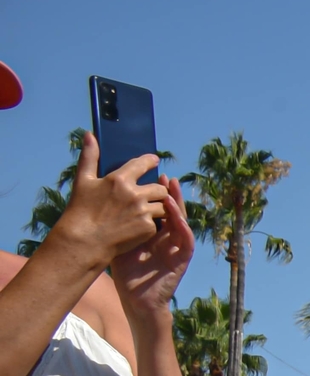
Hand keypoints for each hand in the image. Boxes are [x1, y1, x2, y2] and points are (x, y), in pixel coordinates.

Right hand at [43, 133, 167, 275]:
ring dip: (159, 207)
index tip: (155, 160)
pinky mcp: (148, 228)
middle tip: (154, 194)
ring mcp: (143, 212)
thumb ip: (89, 156)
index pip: (142, 164)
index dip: (150, 161)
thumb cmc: (80, 209)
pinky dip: (152, 222)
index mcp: (119, 179)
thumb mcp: (83, 180)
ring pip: (163, 206)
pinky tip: (142, 225)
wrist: (84, 240)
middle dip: (158, 191)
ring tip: (150, 210)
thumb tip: (89, 134)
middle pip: (159, 189)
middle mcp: (134, 194)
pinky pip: (158, 222)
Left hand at [110, 179, 193, 316]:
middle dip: (168, 192)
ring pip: (181, 220)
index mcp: (152, 232)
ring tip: (170, 186)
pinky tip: (175, 213)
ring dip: (178, 203)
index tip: (147, 175)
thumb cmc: (126, 272)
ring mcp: (175, 247)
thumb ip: (118, 222)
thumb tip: (103, 198)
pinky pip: (186, 238)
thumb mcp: (119, 240)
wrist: (136, 298)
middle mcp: (166, 237)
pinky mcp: (182, 258)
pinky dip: (182, 225)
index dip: (154, 192)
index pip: (156, 207)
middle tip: (163, 174)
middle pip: (170, 210)